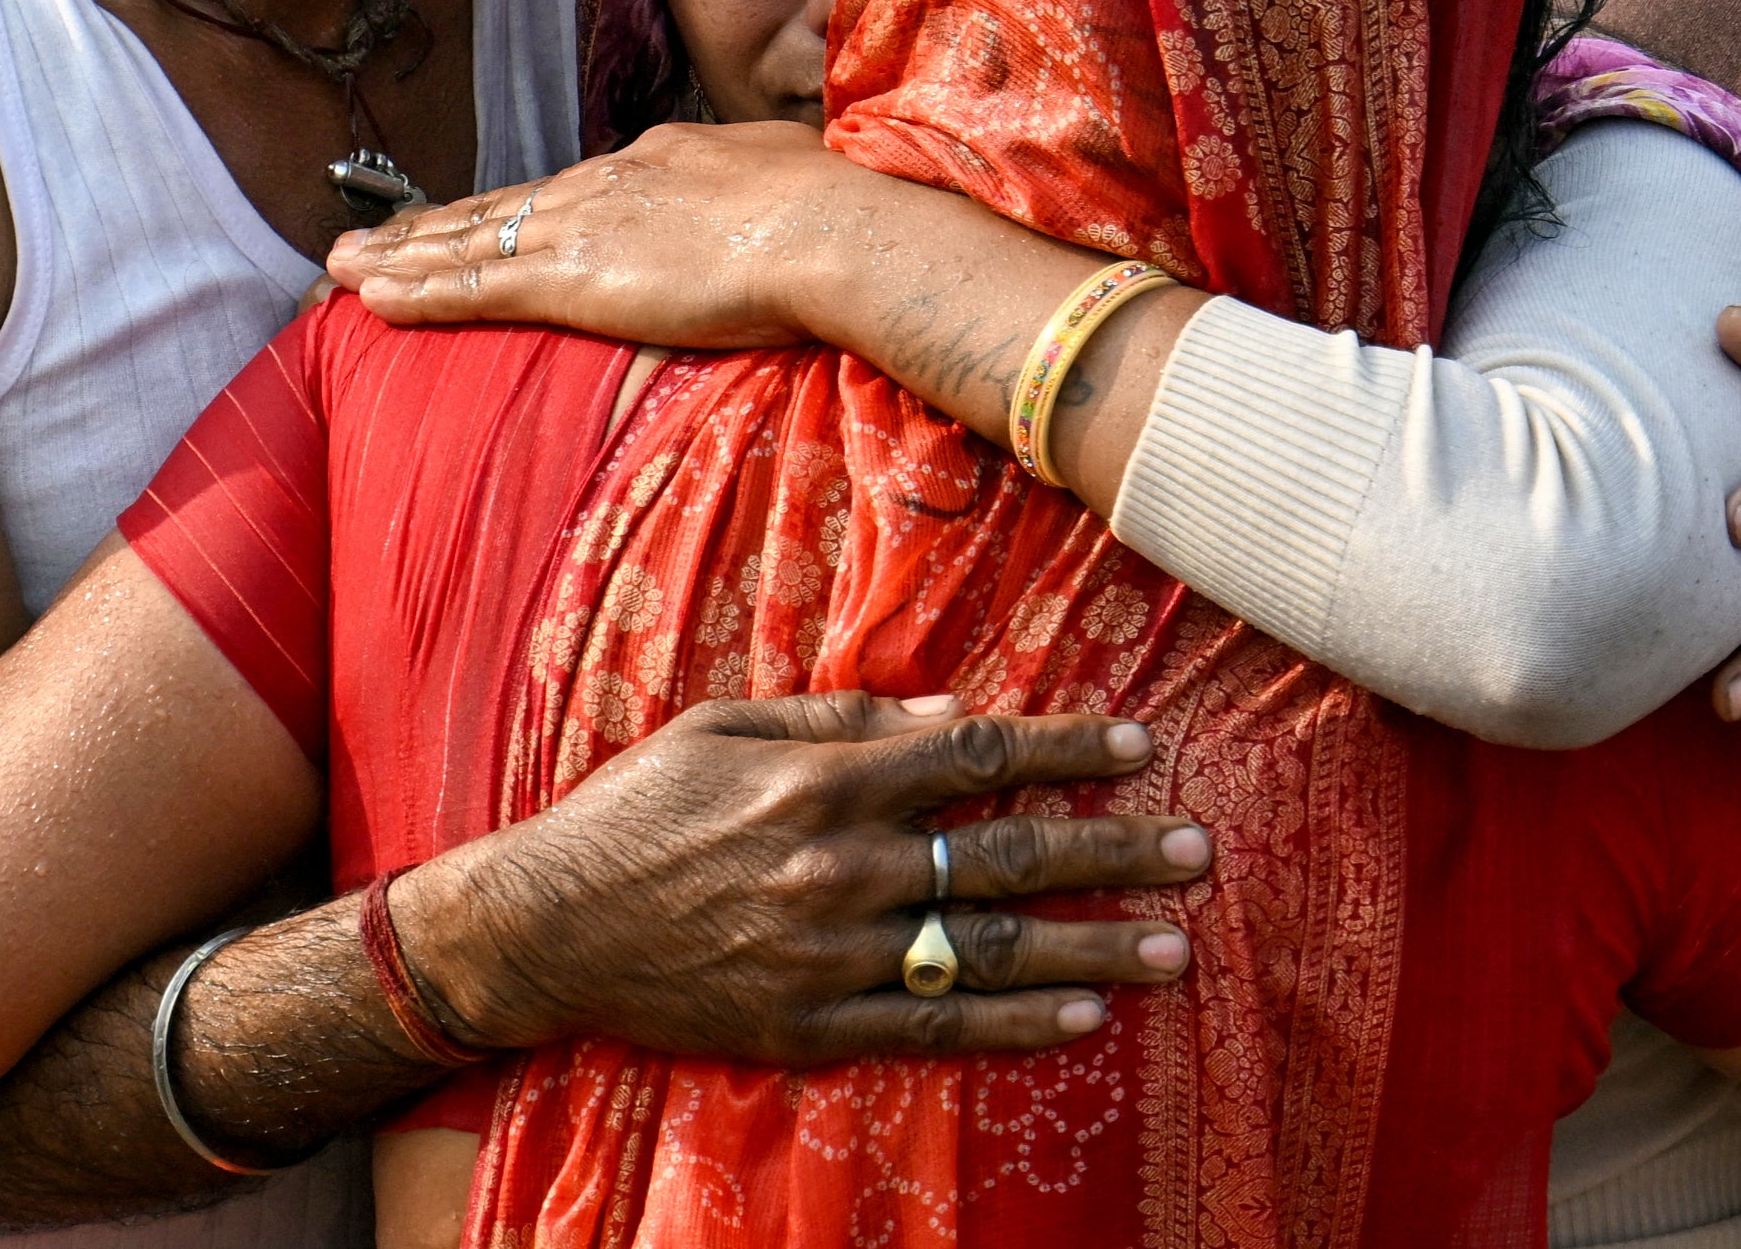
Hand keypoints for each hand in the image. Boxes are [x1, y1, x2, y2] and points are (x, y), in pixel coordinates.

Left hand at [328, 121, 869, 348]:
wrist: (832, 226)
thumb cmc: (838, 212)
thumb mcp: (791, 184)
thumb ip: (760, 197)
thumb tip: (775, 205)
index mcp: (659, 160)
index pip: (565, 190)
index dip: (511, 207)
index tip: (474, 217)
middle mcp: (605, 184)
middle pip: (499, 206)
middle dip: (430, 226)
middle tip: (369, 237)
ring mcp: (583, 227)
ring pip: (470, 241)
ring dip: (402, 257)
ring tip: (343, 266)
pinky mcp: (573, 278)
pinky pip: (476, 286)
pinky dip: (421, 293)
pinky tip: (374, 299)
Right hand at [397, 692, 1208, 1062]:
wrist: (541, 927)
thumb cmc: (630, 811)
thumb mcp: (721, 726)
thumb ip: (835, 715)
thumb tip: (946, 713)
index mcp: (823, 778)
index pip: (975, 754)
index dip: (1066, 748)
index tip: (1142, 747)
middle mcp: (841, 864)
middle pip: (1007, 851)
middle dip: (1114, 848)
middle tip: (1199, 850)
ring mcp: (831, 952)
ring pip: (989, 948)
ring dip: (1092, 944)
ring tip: (1174, 945)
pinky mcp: (809, 1025)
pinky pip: (933, 1026)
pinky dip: (1014, 1024)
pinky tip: (1083, 1017)